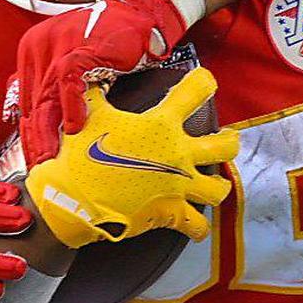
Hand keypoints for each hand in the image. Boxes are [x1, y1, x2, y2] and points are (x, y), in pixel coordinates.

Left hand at [13, 0, 188, 165]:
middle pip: (33, 103)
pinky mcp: (79, 48)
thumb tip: (47, 124)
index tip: (34, 158)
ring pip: (46, 99)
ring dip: (51, 133)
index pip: (25, 100)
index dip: (29, 133)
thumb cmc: (110, 39)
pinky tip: (78, 130)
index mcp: (33, 50)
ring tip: (55, 159)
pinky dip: (73, 110)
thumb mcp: (73, 60)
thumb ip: (56, 87)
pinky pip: (69, 85)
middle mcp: (39, 47)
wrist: (139, 13)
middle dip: (36, 140)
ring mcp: (57, 46)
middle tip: (42, 167)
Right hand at [25, 67, 237, 247]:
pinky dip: (199, 227)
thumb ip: (97, 93)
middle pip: (224, 146)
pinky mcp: (170, 213)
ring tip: (216, 184)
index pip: (195, 91)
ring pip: (218, 189)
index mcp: (161, 124)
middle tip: (227, 139)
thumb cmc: (82, 155)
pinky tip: (197, 226)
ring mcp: (177, 186)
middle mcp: (178, 154)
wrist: (73, 198)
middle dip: (229, 141)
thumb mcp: (90, 114)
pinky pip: (197, 225)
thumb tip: (92, 74)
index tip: (204, 81)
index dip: (203, 81)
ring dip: (219, 186)